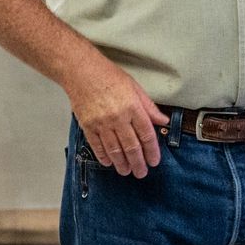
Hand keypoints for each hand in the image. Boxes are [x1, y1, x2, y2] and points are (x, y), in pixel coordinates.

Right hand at [65, 57, 168, 177]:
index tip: (154, 160)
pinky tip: (109, 163)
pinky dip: (104, 157)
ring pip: (114, 150)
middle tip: (141, 173)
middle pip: (131, 146)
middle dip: (138, 163)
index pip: (146, 134)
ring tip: (126, 171)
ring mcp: (101, 123)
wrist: (81, 72)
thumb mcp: (135, 87)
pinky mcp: (87, 126)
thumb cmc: (108, 76)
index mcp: (132, 107)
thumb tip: (162, 121)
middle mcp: (118, 117)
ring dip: (122, 164)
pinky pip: (97, 146)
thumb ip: (149, 107)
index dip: (152, 150)